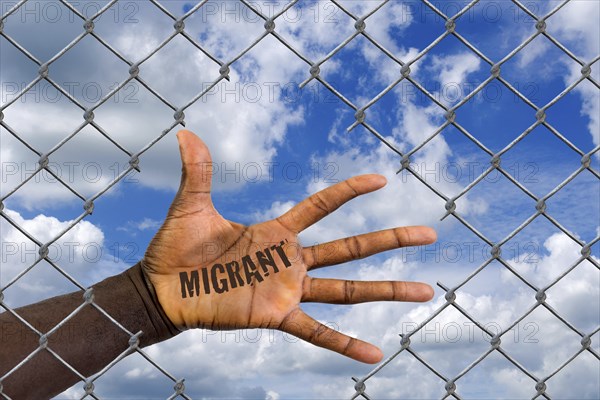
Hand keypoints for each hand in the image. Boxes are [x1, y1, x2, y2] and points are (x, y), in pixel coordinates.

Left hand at [142, 130, 436, 363]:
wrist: (161, 290)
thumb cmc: (174, 248)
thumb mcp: (191, 206)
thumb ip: (198, 171)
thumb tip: (185, 132)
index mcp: (275, 231)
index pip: (322, 206)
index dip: (350, 191)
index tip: (382, 180)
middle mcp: (290, 260)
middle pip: (351, 247)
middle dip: (390, 239)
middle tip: (429, 233)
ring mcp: (288, 289)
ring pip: (347, 288)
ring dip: (385, 290)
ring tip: (424, 291)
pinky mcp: (276, 315)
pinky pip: (317, 332)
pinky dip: (345, 343)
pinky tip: (376, 352)